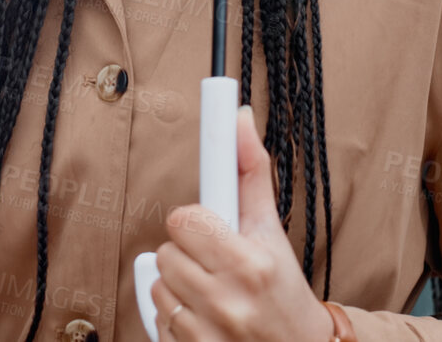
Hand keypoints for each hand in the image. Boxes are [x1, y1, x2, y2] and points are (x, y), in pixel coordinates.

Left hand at [150, 105, 337, 341]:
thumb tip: (237, 120)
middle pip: (167, 251)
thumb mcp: (272, 233)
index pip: (186, 222)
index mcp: (249, 264)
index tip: (195, 218)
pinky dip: (174, 313)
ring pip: (158, 284)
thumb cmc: (284, 290)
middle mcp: (227, 301)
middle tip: (213, 259)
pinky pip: (157, 317)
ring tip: (210, 289)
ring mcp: (207, 333)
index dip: (192, 220)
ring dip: (178, 283)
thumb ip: (251, 174)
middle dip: (187, 251)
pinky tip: (202, 315)